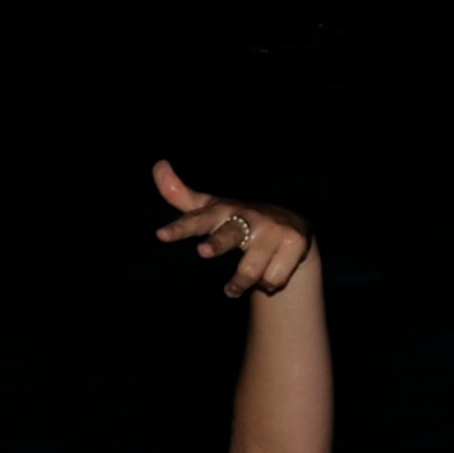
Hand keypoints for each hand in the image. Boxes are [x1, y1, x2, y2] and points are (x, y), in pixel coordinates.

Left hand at [153, 160, 312, 297]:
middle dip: (217, 242)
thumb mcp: (210, 209)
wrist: (290, 226)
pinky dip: (268, 284)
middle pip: (229, 236)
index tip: (161, 235)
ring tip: (234, 287)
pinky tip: (270, 272)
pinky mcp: (295, 241)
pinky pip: (273, 279)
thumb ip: (181, 195)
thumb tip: (157, 164)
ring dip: (240, 284)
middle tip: (204, 251)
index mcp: (222, 211)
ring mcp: (273, 228)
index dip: (180, 228)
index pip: (197, 220)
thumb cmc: (238, 220)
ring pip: (250, 271)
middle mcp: (248, 217)